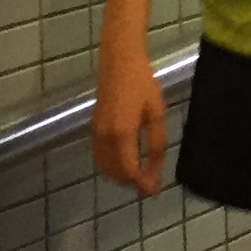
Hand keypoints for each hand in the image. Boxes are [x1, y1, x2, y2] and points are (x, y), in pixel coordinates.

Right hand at [92, 49, 168, 194]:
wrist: (119, 61)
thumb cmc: (143, 84)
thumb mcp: (156, 113)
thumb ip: (156, 143)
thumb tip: (156, 169)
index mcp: (122, 134)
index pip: (130, 171)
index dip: (143, 184)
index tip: (156, 190)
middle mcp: (105, 137)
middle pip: (116, 173)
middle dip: (133, 183)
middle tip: (151, 184)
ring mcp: (96, 133)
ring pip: (105, 167)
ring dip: (122, 176)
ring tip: (141, 175)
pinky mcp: (94, 127)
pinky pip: (100, 156)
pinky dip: (112, 166)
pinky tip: (126, 162)